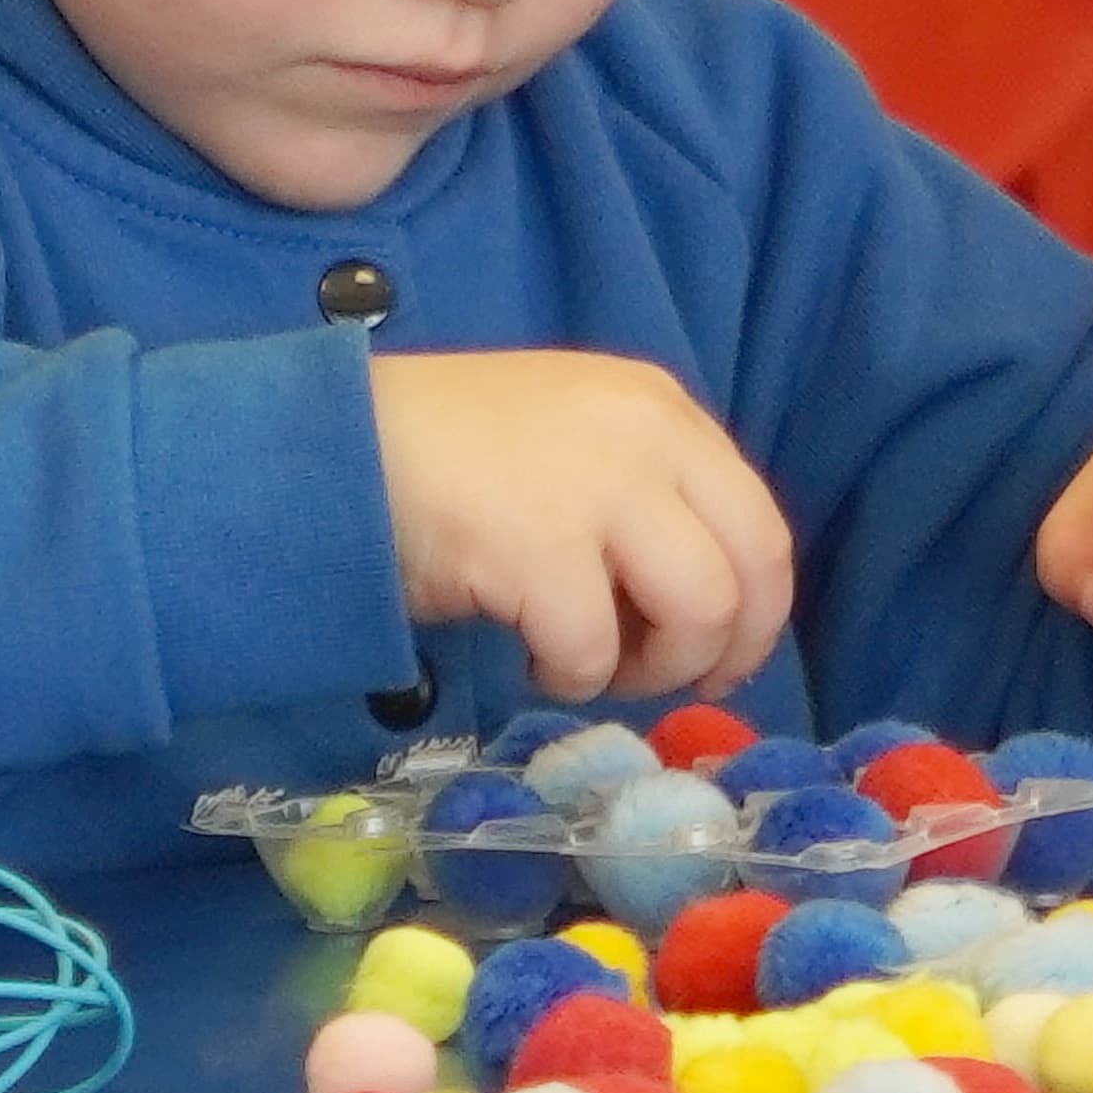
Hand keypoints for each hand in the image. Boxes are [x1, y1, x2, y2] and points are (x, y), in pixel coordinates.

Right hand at [368, 349, 793, 701]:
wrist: (333, 441)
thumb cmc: (447, 452)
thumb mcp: (573, 443)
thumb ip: (643, 499)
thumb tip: (692, 606)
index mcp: (661, 411)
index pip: (759, 519)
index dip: (757, 607)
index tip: (722, 655)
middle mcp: (648, 437)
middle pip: (755, 565)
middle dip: (726, 646)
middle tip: (671, 681)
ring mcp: (598, 488)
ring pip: (701, 608)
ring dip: (654, 666)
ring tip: (590, 665)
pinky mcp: (537, 546)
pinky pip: (594, 648)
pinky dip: (569, 676)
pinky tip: (528, 656)